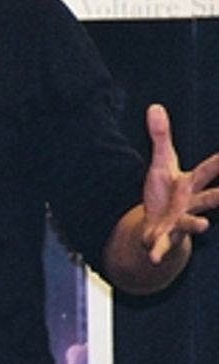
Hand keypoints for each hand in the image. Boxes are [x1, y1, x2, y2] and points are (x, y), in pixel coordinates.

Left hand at [138, 103, 218, 262]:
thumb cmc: (164, 193)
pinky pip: (161, 245)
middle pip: (210, 198)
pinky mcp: (162, 237)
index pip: (208, 170)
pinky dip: (157, 250)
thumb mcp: (160, 163)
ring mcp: (178, 221)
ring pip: (189, 222)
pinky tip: (153, 257)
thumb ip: (160, 137)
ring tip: (202, 225)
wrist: (159, 227)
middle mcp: (189, 204)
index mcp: (190, 184)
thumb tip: (154, 106)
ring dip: (196, 224)